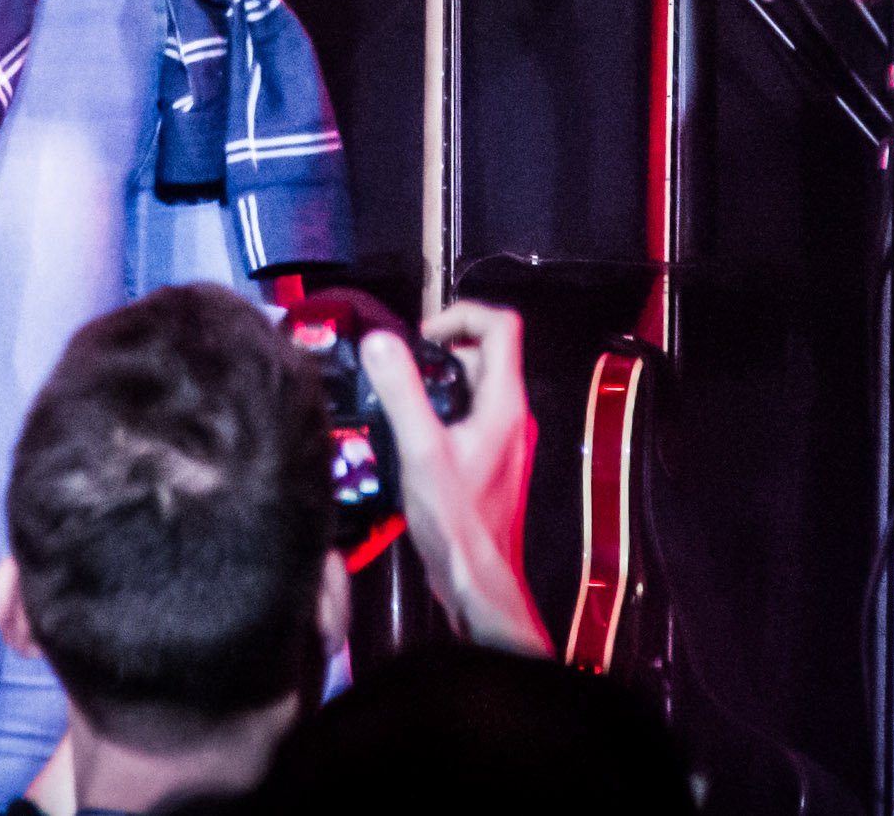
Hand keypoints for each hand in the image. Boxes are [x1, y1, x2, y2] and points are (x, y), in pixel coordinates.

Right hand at [361, 301, 549, 655]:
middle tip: (402, 368)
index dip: (461, 315)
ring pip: (477, 387)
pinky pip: (472, 415)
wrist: (478, 578)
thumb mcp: (420, 450)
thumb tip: (380, 341)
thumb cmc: (455, 519)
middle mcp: (513, 415)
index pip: (501, 326)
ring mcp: (505, 439)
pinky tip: (412, 436)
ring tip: (401, 399)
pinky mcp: (493, 460)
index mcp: (505, 402)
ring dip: (441, 381)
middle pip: (486, 354)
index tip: (421, 335)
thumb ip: (401, 392)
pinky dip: (444, 410)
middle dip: (443, 350)